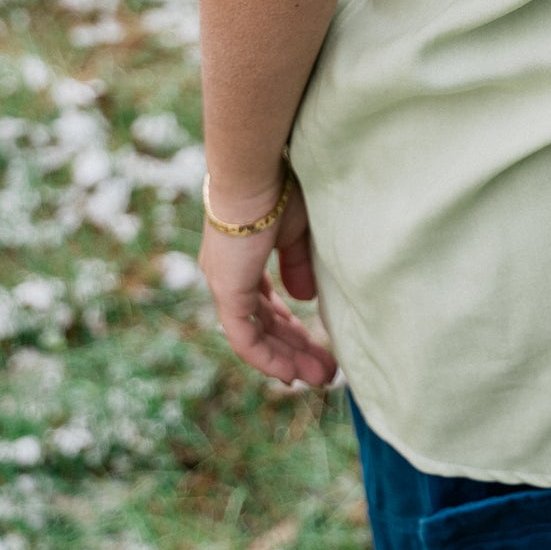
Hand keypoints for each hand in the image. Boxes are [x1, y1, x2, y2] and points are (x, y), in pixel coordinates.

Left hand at [199, 174, 337, 387]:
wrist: (257, 172)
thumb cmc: (280, 189)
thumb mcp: (297, 231)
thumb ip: (299, 266)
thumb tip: (304, 299)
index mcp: (242, 259)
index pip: (265, 304)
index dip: (288, 328)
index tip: (313, 345)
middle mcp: (228, 275)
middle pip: (264, 324)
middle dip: (296, 349)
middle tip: (325, 370)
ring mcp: (225, 284)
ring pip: (256, 336)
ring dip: (288, 359)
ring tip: (321, 377)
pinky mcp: (227, 291)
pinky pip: (245, 337)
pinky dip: (267, 357)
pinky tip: (290, 373)